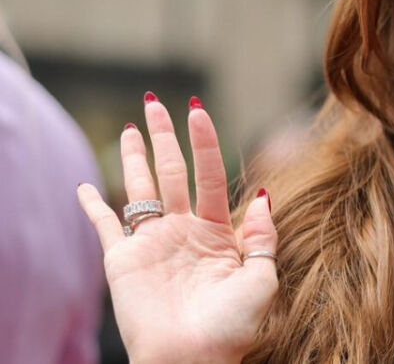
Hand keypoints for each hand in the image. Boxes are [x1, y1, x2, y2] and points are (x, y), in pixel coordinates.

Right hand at [76, 96, 277, 363]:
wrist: (194, 360)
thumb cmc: (233, 327)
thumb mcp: (263, 278)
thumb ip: (263, 237)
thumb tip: (264, 197)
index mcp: (218, 234)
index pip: (211, 176)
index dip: (205, 142)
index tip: (197, 110)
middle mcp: (184, 232)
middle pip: (172, 172)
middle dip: (165, 136)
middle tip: (156, 101)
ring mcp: (153, 244)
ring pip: (141, 188)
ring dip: (135, 155)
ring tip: (132, 124)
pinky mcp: (123, 260)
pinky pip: (105, 226)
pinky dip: (92, 206)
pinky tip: (84, 185)